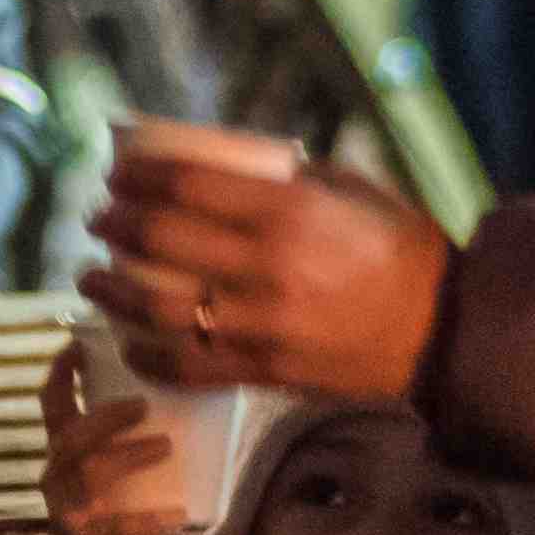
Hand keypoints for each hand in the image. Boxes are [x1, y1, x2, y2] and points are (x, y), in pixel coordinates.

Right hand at [38, 355, 192, 534]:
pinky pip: (114, 527)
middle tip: (143, 405)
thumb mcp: (104, 468)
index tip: (79, 344)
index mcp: (61, 451)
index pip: (51, 405)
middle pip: (70, 437)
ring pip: (89, 474)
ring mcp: (66, 510)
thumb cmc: (108, 507)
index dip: (62, 374)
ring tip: (166, 445)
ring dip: (128, 455)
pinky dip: (147, 519)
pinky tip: (176, 513)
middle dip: (104, 416)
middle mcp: (56, 475)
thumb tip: (177, 394)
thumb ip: (119, 438)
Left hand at [86, 152, 449, 408]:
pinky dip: (147, 354)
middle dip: (115, 225)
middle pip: (160, 242)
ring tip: (91, 276)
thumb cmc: (401, 247)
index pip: (186, 185)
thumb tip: (227, 165)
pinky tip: (127, 339)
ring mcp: (261, 324)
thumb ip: (287, 177)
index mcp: (288, 210)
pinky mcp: (265, 369)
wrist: (444, 327)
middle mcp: (266, 266)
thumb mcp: (350, 187)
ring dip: (112, 290)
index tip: (116, 173)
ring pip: (159, 309)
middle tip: (98, 217)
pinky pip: (188, 366)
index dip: (139, 176)